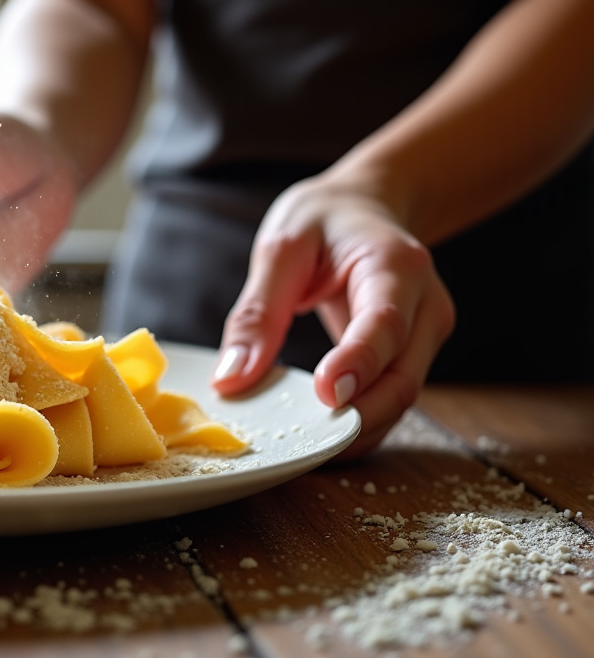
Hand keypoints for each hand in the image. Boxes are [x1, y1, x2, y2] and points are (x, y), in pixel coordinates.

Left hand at [210, 175, 456, 456]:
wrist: (367, 206)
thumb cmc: (323, 220)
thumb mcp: (280, 248)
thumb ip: (257, 313)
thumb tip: (231, 380)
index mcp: (395, 265)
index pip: (384, 323)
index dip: (358, 363)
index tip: (325, 395)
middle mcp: (425, 304)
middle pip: (402, 377)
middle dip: (357, 416)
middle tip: (302, 444)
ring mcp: (426, 333)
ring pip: (401, 397)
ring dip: (358, 430)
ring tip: (304, 450)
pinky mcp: (413, 354)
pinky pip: (391, 397)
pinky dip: (360, 422)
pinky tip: (322, 437)